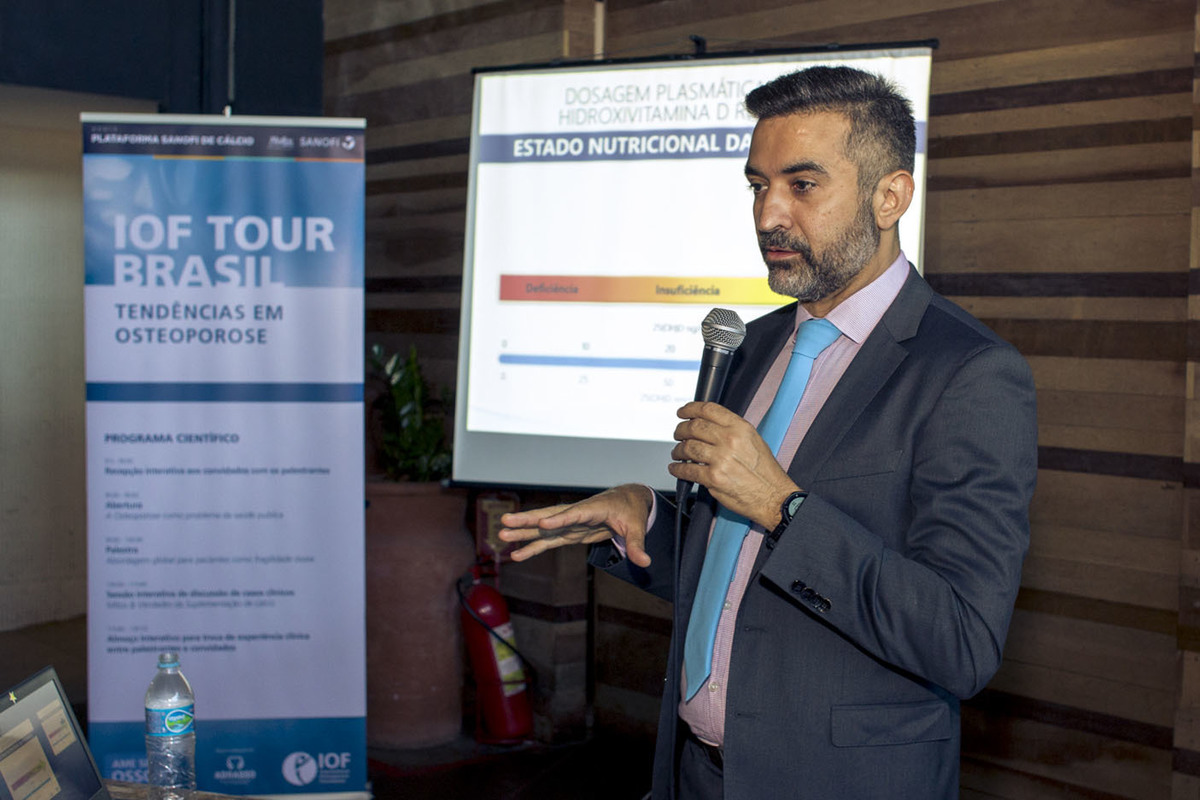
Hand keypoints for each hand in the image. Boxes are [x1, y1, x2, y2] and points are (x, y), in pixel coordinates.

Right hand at [498, 484, 653, 565]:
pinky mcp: (568, 533)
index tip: (542, 524)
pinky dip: (532, 548)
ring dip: (523, 533)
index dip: (559, 520)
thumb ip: (637, 545)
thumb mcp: (637, 526)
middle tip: (505, 522)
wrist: (627, 500)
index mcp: (594, 508)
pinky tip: (516, 555)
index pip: (575, 514)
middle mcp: (576, 514)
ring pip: (543, 528)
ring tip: (501, 536)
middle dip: (528, 521)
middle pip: (549, 516)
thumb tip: (644, 563)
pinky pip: (548, 542)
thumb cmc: (631, 511)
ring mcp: (570, 524)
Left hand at [668, 401, 797, 529]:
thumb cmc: (766, 472)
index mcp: (740, 428)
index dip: (690, 408)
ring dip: (678, 450)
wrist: (774, 496)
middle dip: (681, 430)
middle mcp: (730, 440)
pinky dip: (677, 469)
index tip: (682, 412)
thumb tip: (709, 426)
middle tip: (678, 434)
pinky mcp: (714, 478)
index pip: (708, 410)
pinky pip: (687, 469)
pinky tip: (676, 468)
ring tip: (677, 453)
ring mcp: (721, 459)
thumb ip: (732, 430)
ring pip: (688, 447)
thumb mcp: (754, 440)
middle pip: (694, 427)